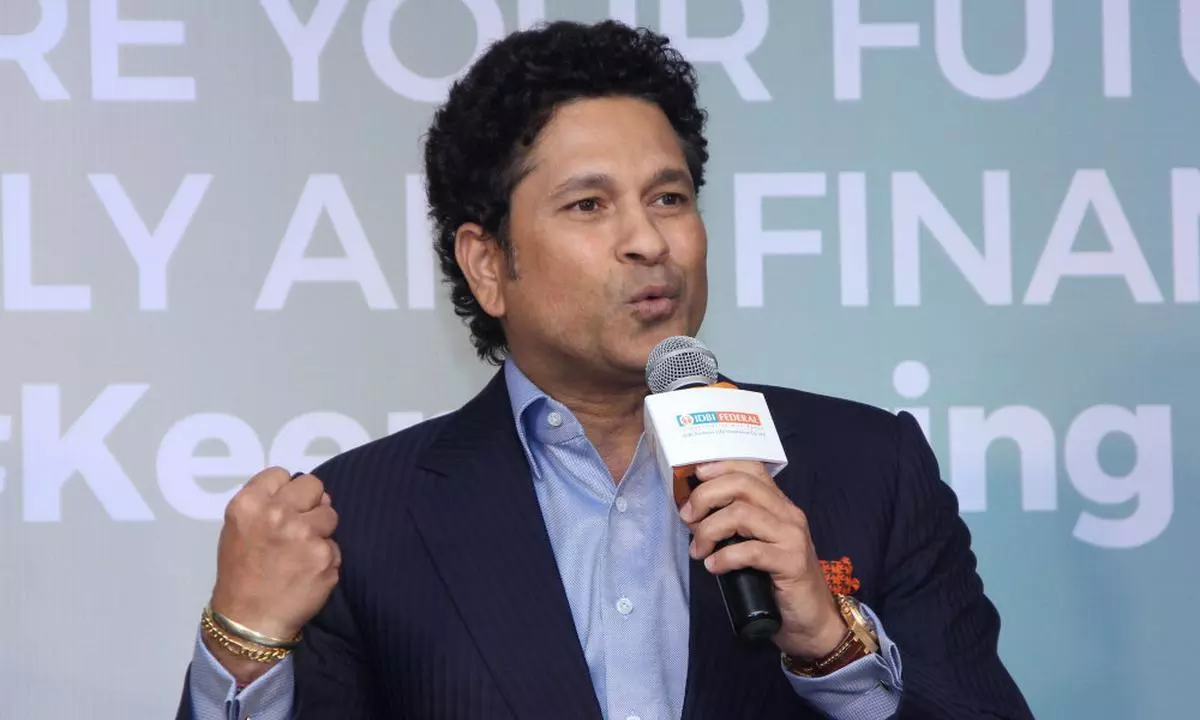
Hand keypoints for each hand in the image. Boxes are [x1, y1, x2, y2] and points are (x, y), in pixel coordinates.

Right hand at [206, 468, 339, 676]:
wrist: (249, 621)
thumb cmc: (241, 574)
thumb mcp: (237, 529)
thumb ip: (265, 504)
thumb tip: (306, 494)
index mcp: (250, 504)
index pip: (281, 474)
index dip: (285, 491)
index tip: (282, 508)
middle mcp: (278, 514)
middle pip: (313, 485)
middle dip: (310, 503)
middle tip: (299, 526)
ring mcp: (304, 535)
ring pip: (330, 514)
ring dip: (321, 530)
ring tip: (301, 552)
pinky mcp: (325, 557)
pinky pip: (335, 546)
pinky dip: (325, 558)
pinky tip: (308, 572)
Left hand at [679, 460, 846, 660]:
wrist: (812, 620)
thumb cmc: (777, 582)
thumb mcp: (756, 544)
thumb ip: (734, 526)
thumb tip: (694, 514)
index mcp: (779, 504)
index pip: (751, 468)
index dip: (720, 465)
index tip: (694, 476)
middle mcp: (788, 514)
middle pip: (741, 484)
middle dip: (706, 496)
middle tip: (687, 518)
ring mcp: (792, 537)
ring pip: (742, 513)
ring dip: (710, 530)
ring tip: (698, 550)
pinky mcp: (792, 563)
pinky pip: (750, 551)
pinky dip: (725, 557)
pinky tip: (713, 567)